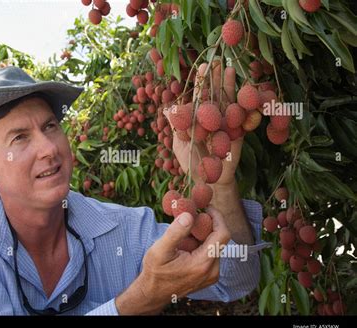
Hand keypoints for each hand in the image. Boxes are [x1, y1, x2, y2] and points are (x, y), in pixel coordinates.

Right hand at [115, 208, 230, 314]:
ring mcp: (212, 274)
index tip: (206, 207)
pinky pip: (211, 253)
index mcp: (203, 264)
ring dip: (203, 234)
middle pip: (219, 239)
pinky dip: (202, 244)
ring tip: (186, 231)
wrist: (153, 293)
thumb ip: (175, 232)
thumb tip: (189, 215)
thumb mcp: (160, 250)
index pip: (222, 234)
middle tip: (192, 215)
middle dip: (207, 224)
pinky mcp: (209, 275)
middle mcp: (212, 270)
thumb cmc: (155, 272)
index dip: (217, 217)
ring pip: (215, 245)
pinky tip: (186, 243)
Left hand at [163, 60, 242, 185]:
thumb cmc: (191, 164)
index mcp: (197, 118)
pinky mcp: (238, 133)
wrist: (208, 183)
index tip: (203, 66)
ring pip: (228, 101)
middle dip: (216, 78)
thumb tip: (166, 109)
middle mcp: (212, 118)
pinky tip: (247, 92)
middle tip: (218, 59)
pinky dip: (244, 105)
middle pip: (215, 94)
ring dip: (229, 86)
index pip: (200, 96)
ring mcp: (226, 124)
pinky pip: (242, 118)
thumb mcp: (179, 145)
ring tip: (230, 68)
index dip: (202, 82)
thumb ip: (176, 127)